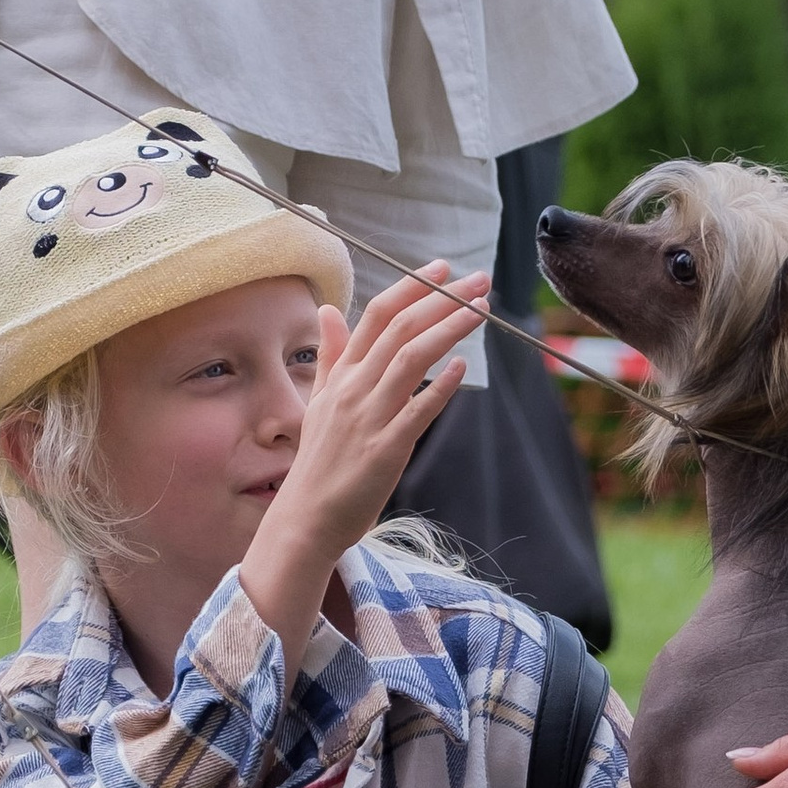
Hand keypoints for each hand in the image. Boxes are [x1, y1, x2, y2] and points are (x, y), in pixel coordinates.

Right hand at [240, 265, 487, 662]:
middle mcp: (353, 389)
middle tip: (478, 280)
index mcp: (340, 375)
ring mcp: (369, 417)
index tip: (443, 269)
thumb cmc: (319, 463)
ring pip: (410, 359)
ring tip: (480, 310)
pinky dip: (440, 386)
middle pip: (399, 329)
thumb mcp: (320, 401)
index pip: (377, 315)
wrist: (307, 518)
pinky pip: (417, 410)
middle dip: (442, 299)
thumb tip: (328, 310)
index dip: (411, 287)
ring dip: (448, 329)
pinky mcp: (385, 449)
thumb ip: (330, 355)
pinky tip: (462, 366)